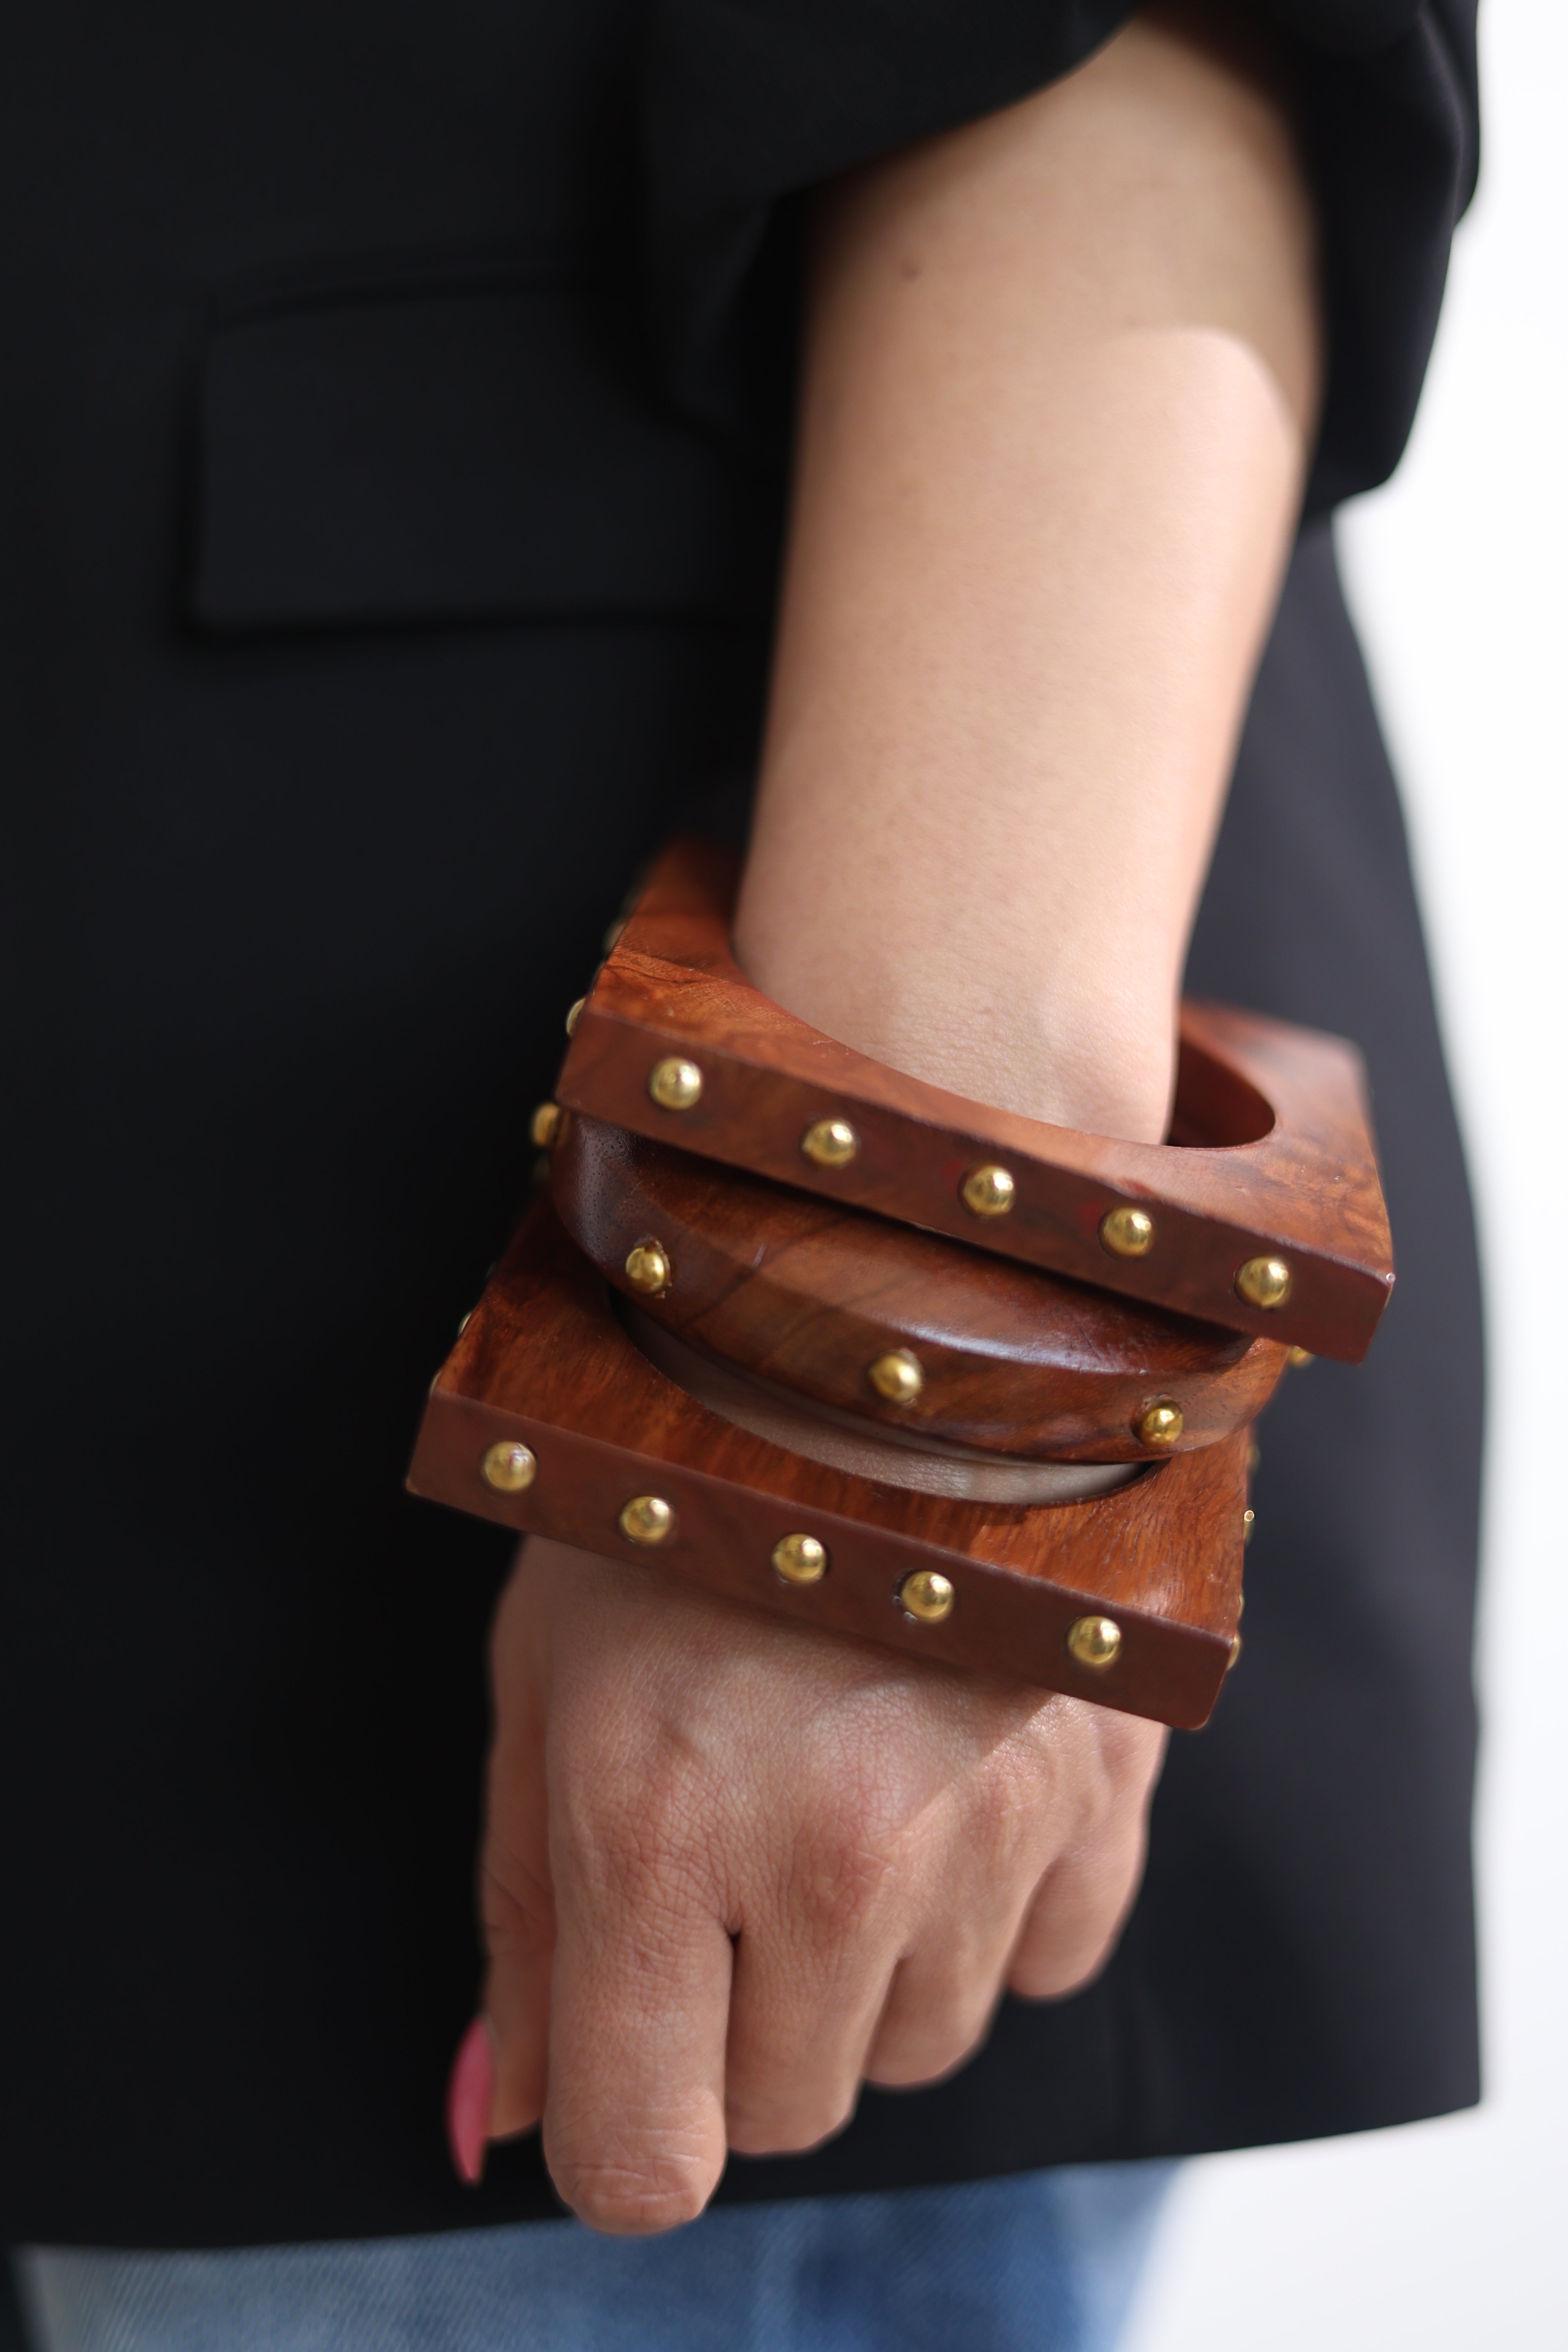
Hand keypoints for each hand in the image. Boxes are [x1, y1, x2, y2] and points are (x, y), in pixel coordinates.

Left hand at [459, 1536, 1164, 2232]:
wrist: (872, 1343)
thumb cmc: (672, 1509)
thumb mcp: (545, 1689)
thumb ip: (527, 1925)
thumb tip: (512, 2121)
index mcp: (660, 1826)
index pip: (647, 2159)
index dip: (627, 2129)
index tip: (632, 2053)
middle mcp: (838, 1849)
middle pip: (788, 2113)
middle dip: (743, 2022)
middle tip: (734, 1855)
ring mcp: (992, 1820)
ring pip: (918, 2047)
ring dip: (868, 1967)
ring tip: (839, 1787)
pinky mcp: (1104, 1786)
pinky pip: (1046, 1967)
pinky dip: (992, 1911)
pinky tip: (947, 1781)